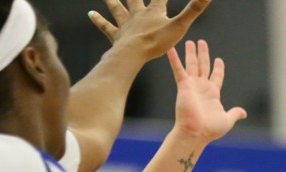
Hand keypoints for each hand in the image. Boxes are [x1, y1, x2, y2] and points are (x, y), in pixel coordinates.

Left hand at [89, 0, 211, 58]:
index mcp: (154, 12)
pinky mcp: (117, 35)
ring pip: (118, 8)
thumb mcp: (180, 25)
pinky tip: (91, 14)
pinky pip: (106, 26)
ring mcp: (126, 24)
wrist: (133, 53)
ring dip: (112, 0)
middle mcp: (138, 15)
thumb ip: (194, 9)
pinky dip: (98, 20)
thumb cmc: (156, 41)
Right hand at [168, 40, 245, 141]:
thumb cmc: (211, 129)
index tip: (219, 59)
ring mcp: (192, 86)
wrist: (196, 132)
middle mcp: (202, 88)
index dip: (218, 68)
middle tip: (202, 42)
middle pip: (203, 66)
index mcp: (213, 94)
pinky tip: (170, 49)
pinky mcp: (183, 86)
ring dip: (191, 53)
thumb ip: (234, 113)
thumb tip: (243, 113)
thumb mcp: (227, 120)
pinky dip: (174, 59)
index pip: (216, 77)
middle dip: (203, 54)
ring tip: (190, 41)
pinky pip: (178, 69)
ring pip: (192, 65)